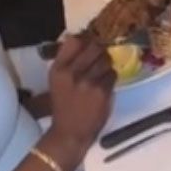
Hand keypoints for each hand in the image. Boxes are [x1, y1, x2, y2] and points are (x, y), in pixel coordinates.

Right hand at [46, 34, 116, 149]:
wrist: (70, 133)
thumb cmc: (64, 105)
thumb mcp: (57, 81)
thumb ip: (67, 60)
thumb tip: (80, 37)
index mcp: (58, 69)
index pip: (74, 41)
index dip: (85, 39)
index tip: (89, 43)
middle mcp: (72, 73)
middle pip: (94, 47)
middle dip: (100, 50)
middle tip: (100, 57)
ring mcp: (88, 82)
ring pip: (106, 60)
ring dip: (106, 65)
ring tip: (101, 74)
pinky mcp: (102, 92)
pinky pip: (112, 75)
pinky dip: (111, 78)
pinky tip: (104, 86)